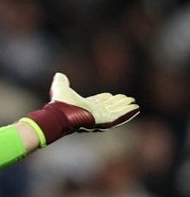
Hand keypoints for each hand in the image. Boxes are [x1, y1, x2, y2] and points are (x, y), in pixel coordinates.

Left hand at [24, 72, 138, 144]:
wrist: (60, 114)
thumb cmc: (60, 103)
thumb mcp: (61, 89)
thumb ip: (61, 82)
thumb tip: (59, 75)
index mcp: (84, 107)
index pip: (97, 103)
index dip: (104, 99)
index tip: (111, 95)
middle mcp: (92, 113)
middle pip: (108, 108)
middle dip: (117, 103)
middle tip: (127, 98)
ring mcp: (99, 118)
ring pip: (115, 112)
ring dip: (124, 107)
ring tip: (133, 101)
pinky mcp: (105, 121)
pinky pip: (119, 117)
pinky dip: (128, 112)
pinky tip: (136, 107)